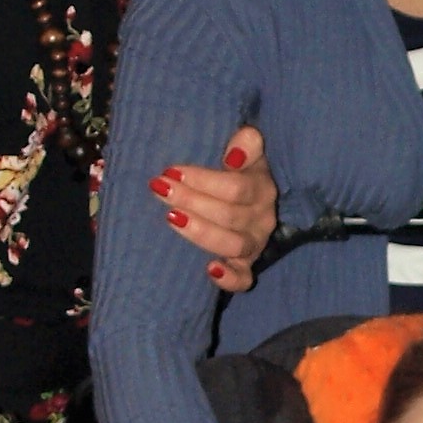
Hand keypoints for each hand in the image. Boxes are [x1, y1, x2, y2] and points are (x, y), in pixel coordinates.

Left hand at [150, 128, 275, 293]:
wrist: (245, 199)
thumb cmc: (236, 172)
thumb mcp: (245, 152)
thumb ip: (248, 142)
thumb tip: (235, 151)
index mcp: (262, 188)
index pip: (236, 187)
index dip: (204, 180)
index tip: (171, 171)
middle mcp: (262, 219)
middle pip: (230, 215)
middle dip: (191, 201)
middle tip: (160, 190)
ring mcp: (255, 245)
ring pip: (233, 245)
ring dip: (201, 232)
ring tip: (171, 218)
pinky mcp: (246, 266)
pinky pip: (244, 280)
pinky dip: (229, 279)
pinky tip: (210, 270)